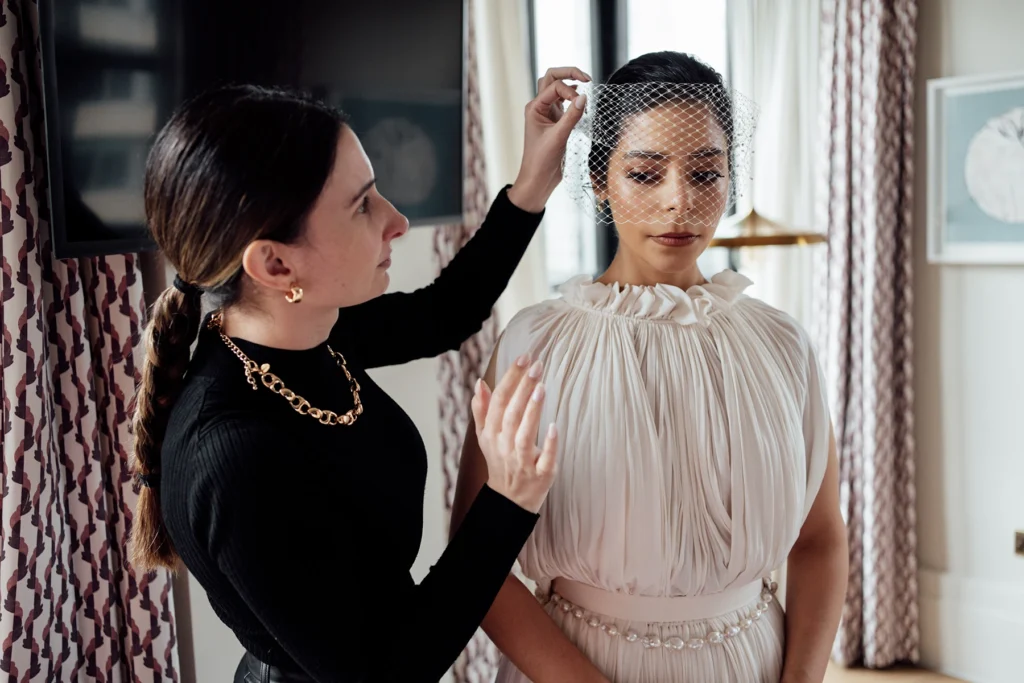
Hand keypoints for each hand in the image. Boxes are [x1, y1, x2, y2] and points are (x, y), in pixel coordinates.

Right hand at [471, 355, 557, 512]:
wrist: (509, 501)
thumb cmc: (500, 461)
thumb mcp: (485, 437)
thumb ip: (482, 409)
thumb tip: (480, 382)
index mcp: (491, 434)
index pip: (498, 401)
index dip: (510, 378)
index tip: (523, 357)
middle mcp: (504, 446)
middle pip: (511, 413)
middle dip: (523, 388)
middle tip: (536, 365)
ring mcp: (522, 461)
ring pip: (524, 434)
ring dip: (532, 411)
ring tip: (541, 387)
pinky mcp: (541, 475)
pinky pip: (544, 459)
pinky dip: (549, 444)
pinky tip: (553, 426)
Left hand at [507, 66, 591, 212]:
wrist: (537, 179)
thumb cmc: (542, 161)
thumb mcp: (559, 137)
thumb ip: (572, 116)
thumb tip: (584, 97)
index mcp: (534, 108)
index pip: (554, 86)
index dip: (569, 90)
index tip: (581, 104)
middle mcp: (539, 107)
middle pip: (551, 78)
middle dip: (568, 73)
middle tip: (587, 77)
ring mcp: (547, 114)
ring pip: (556, 88)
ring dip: (569, 83)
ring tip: (585, 83)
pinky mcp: (554, 122)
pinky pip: (562, 102)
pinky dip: (571, 97)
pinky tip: (581, 99)